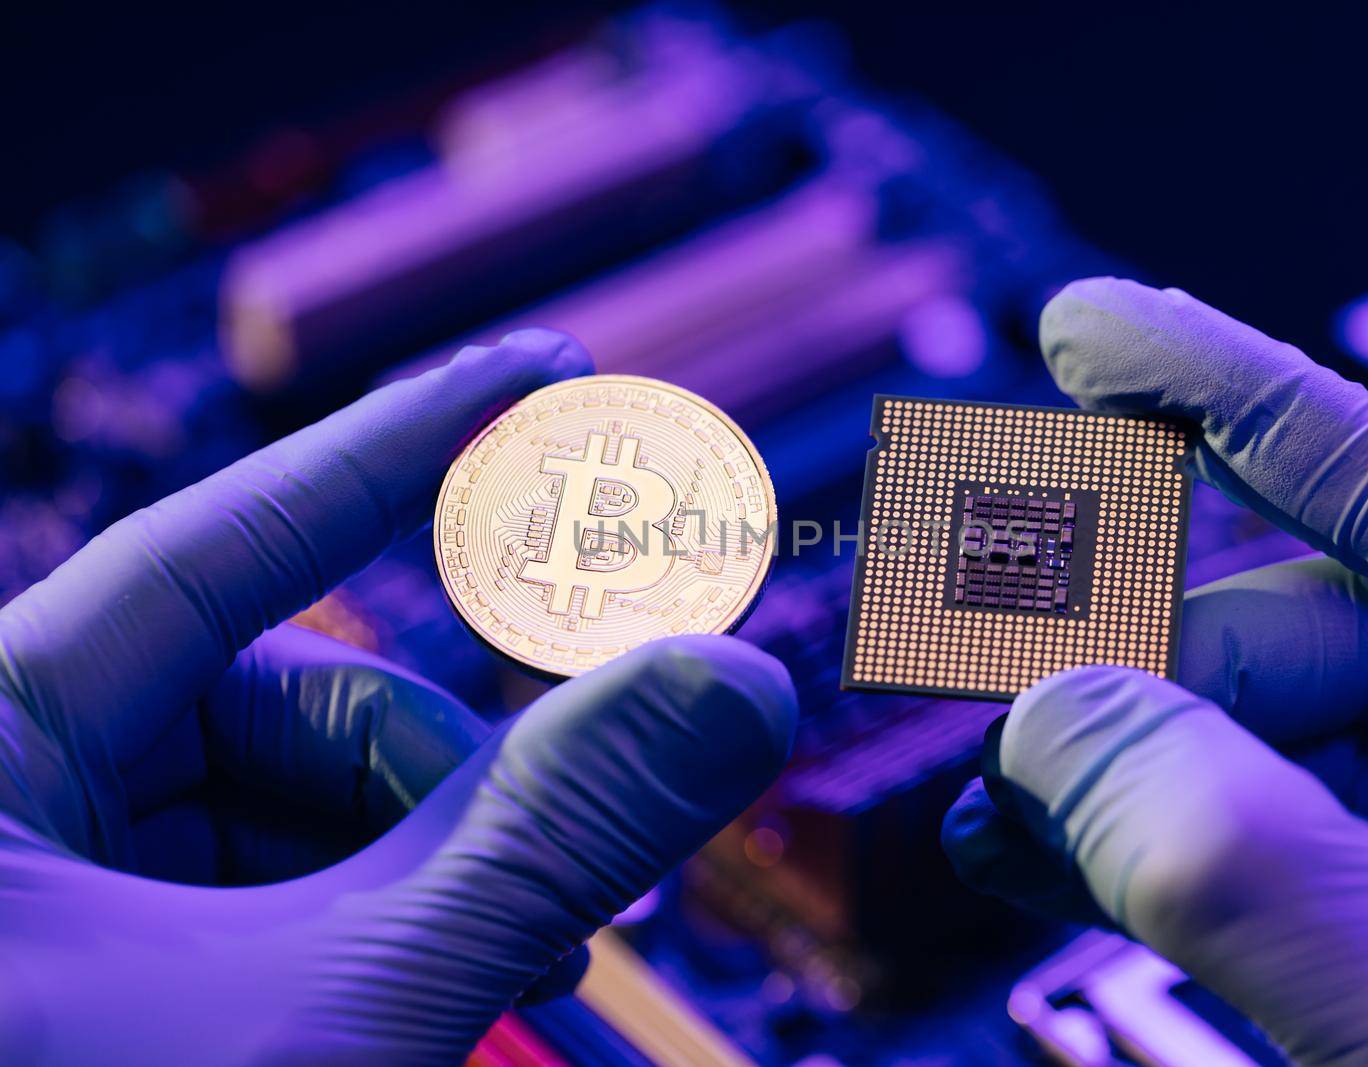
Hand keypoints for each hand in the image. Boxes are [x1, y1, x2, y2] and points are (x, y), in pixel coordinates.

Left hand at [0, 335, 796, 1064]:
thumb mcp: (345, 1008)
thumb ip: (549, 827)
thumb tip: (741, 675)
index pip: (226, 544)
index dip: (402, 450)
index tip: (542, 369)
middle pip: (279, 715)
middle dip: (447, 796)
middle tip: (578, 905)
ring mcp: (34, 902)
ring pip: (284, 828)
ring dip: (426, 893)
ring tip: (524, 981)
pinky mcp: (88, 984)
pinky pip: (260, 914)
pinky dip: (372, 946)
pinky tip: (455, 999)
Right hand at [943, 277, 1367, 1064]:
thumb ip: (1219, 851)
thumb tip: (1047, 722)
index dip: (1211, 379)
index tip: (1079, 323)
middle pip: (1312, 639)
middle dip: (1137, 676)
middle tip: (994, 750)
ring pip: (1303, 754)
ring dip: (1143, 782)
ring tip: (1005, 829)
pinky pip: (1323, 854)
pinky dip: (1205, 863)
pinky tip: (1106, 871)